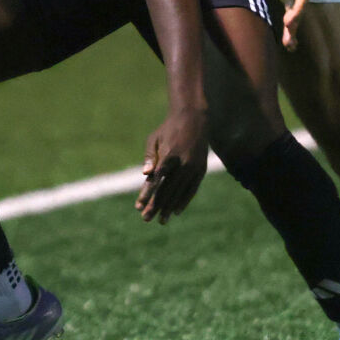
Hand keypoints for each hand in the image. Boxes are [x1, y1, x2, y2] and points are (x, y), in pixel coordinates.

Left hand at [136, 107, 207, 223]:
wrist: (194, 118)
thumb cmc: (169, 129)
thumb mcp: (154, 139)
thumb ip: (149, 157)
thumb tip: (145, 175)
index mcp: (170, 154)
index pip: (156, 180)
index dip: (147, 194)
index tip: (138, 207)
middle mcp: (183, 162)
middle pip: (168, 189)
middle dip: (156, 206)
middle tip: (146, 219)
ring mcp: (194, 167)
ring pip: (180, 192)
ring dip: (169, 207)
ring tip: (161, 220)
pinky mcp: (201, 169)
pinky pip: (192, 189)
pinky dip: (184, 200)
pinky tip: (176, 211)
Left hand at [257, 0, 309, 50]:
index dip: (297, 10)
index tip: (288, 21)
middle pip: (300, 9)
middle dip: (294, 25)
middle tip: (288, 42)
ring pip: (297, 14)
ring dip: (293, 30)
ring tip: (289, 46)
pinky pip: (292, 14)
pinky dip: (291, 28)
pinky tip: (289, 42)